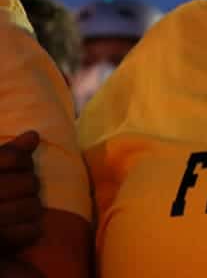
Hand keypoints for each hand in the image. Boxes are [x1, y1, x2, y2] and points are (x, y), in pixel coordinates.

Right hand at [0, 132, 42, 253]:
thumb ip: (9, 153)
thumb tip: (34, 135)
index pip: (15, 158)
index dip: (22, 161)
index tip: (16, 166)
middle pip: (30, 182)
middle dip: (28, 185)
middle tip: (15, 191)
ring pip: (33, 206)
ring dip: (30, 207)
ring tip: (15, 208)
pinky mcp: (1, 242)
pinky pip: (31, 231)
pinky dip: (28, 230)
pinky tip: (17, 227)